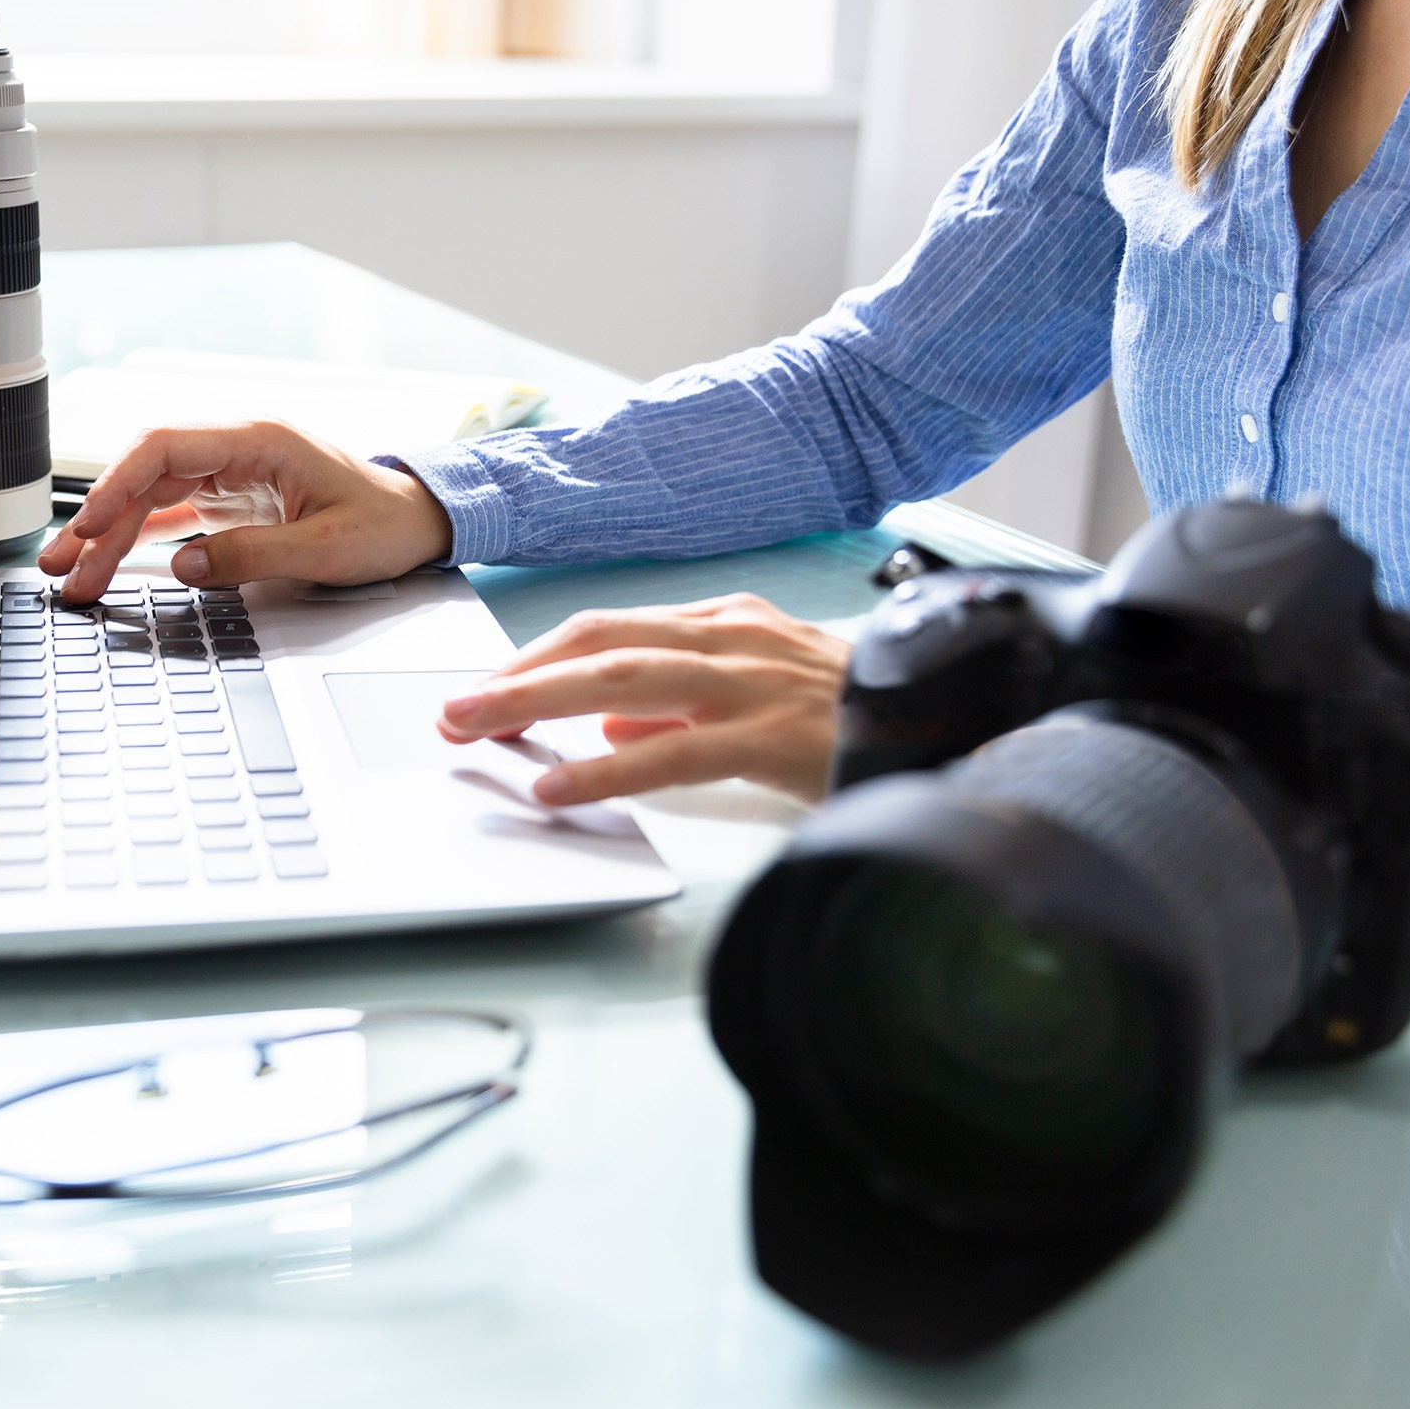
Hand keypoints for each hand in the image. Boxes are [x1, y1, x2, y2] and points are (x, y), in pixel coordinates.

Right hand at [37, 421, 453, 603]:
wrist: (417, 522)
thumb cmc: (384, 524)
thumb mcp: (324, 549)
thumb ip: (253, 556)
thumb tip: (184, 566)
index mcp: (259, 440)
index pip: (165, 448)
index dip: (118, 484)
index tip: (86, 523)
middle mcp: (236, 449)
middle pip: (147, 476)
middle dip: (99, 520)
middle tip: (62, 565)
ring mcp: (230, 473)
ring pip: (152, 497)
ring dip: (111, 535)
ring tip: (74, 576)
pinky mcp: (230, 500)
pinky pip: (171, 515)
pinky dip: (138, 539)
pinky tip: (107, 561)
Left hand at [437, 593, 851, 805]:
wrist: (953, 722)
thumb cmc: (856, 713)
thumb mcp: (759, 695)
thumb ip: (682, 707)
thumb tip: (609, 726)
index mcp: (726, 624)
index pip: (612, 629)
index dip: (540, 656)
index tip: (486, 685)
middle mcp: (733, 639)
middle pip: (601, 644)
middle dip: (518, 674)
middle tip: (456, 708)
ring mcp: (753, 683)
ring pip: (623, 682)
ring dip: (539, 704)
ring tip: (480, 730)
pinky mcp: (774, 736)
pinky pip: (673, 751)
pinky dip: (608, 768)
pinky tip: (562, 785)